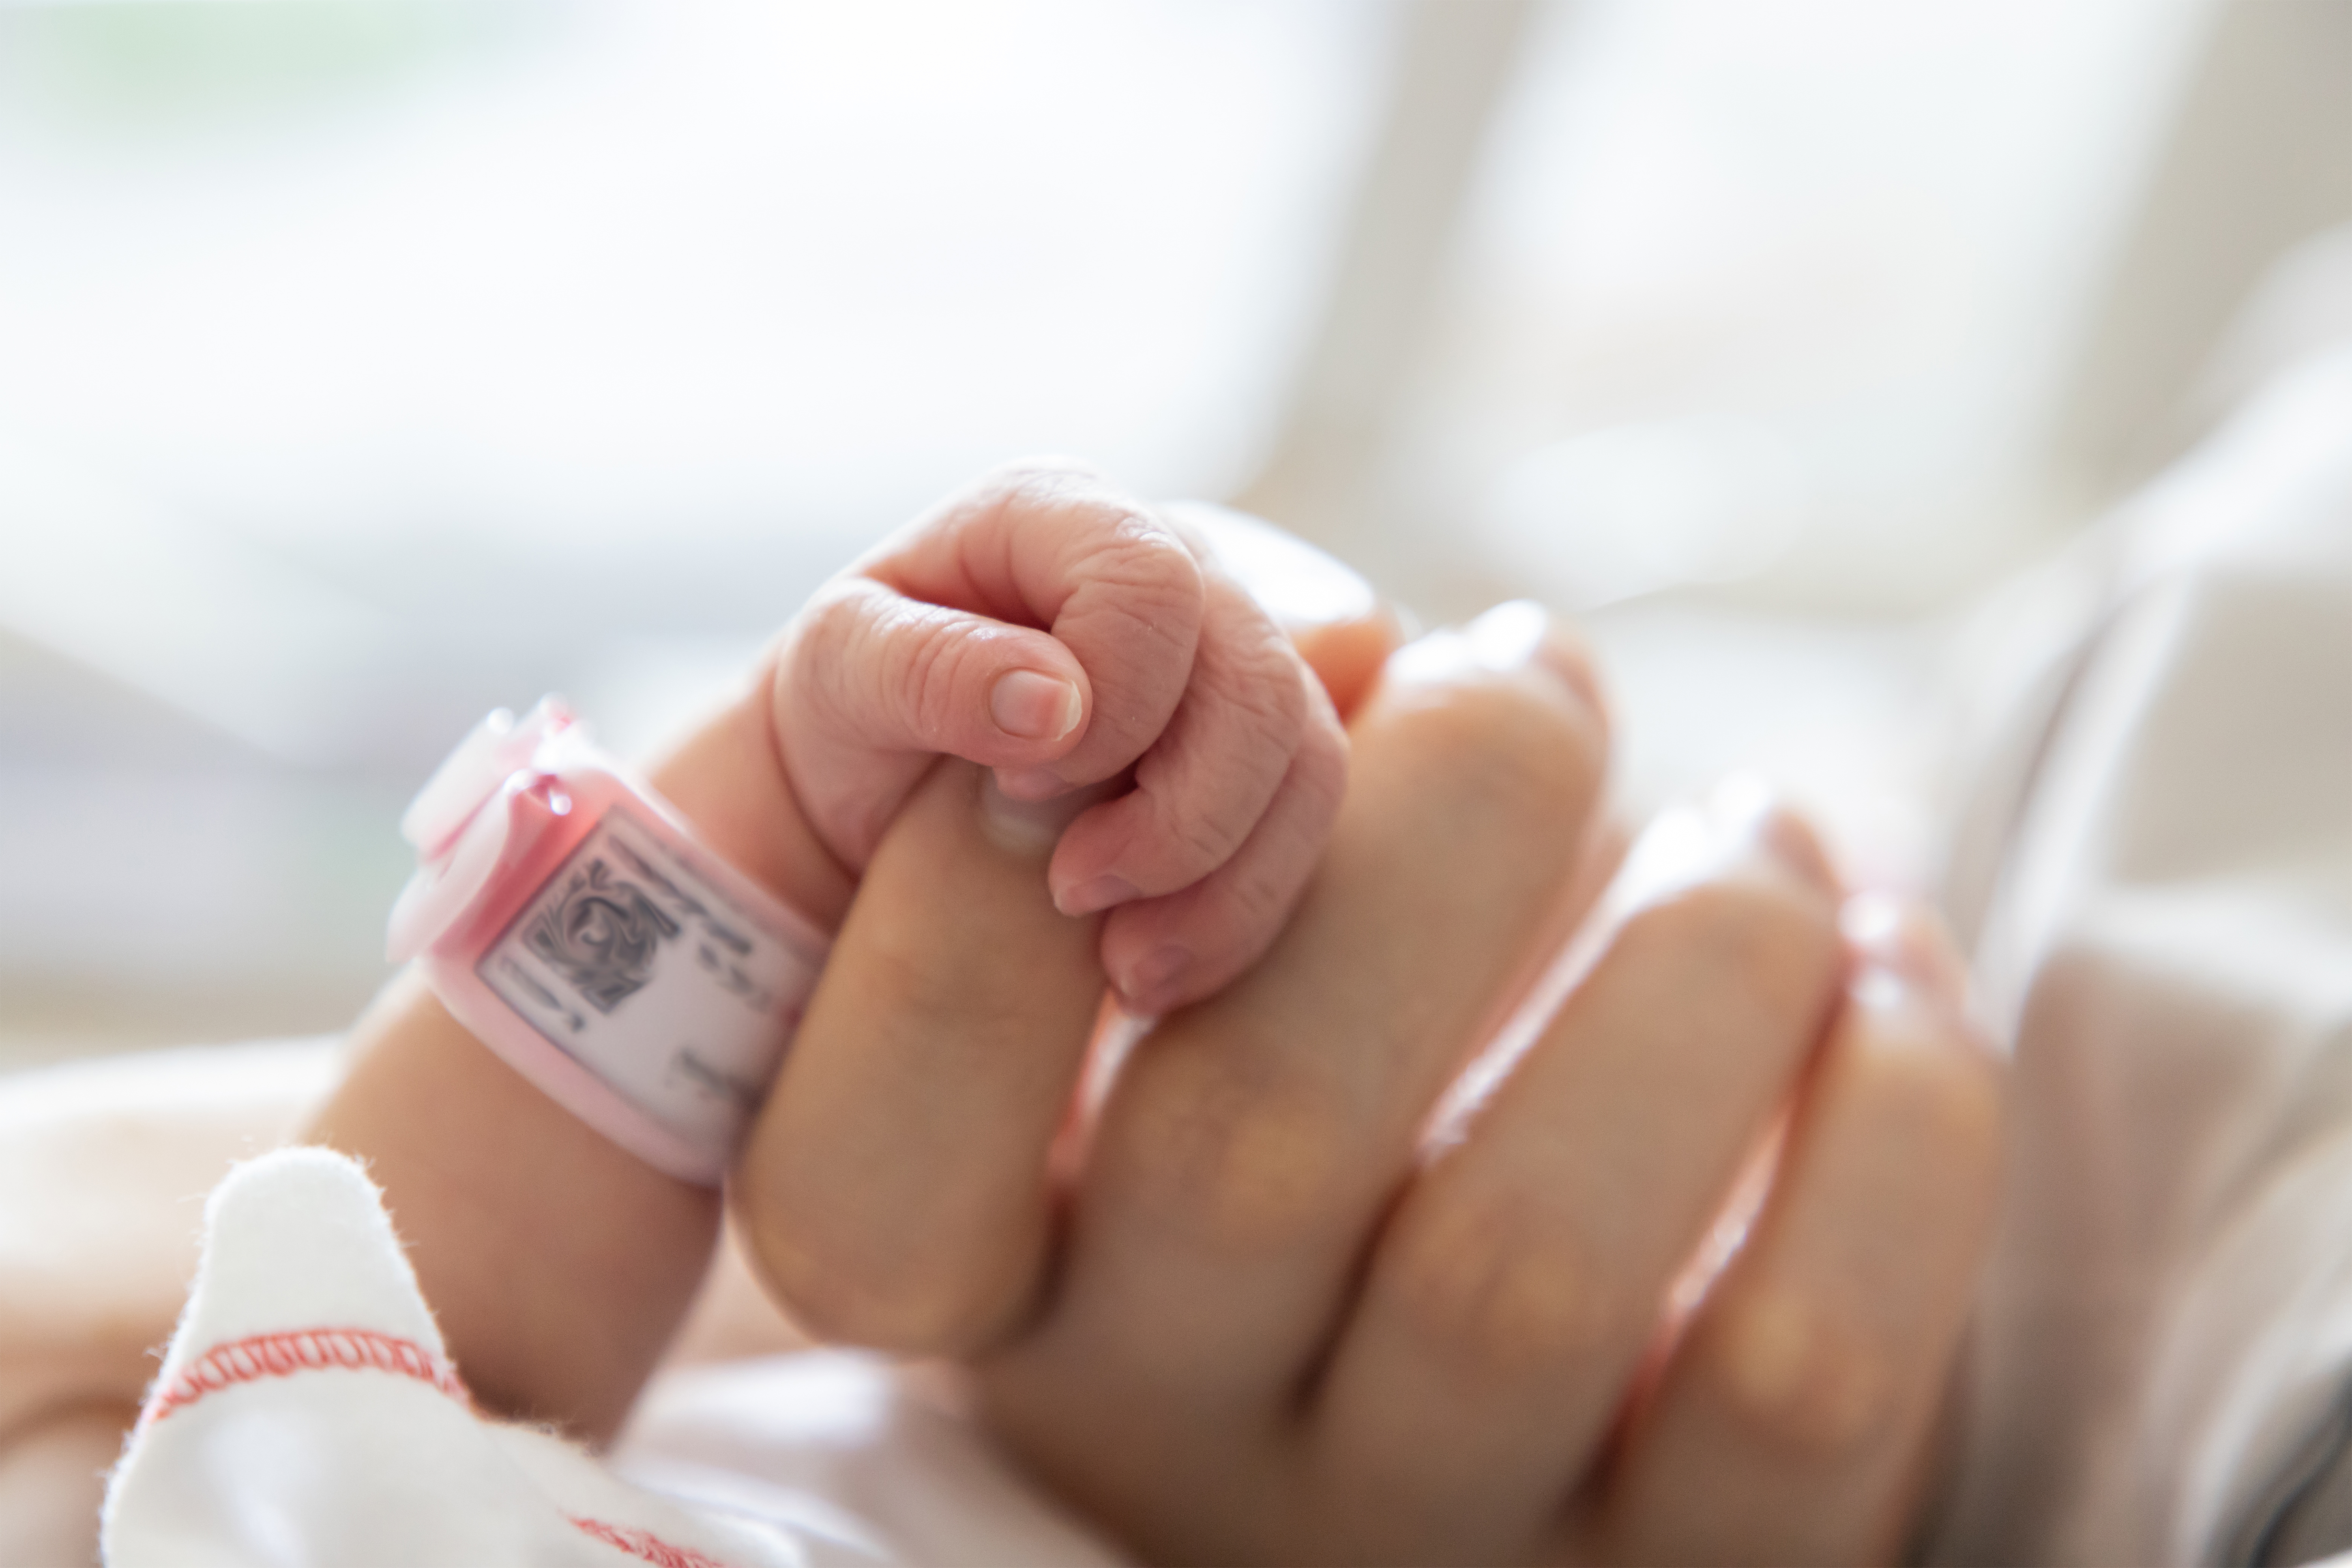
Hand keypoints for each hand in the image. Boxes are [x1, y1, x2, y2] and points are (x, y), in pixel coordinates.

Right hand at [736, 567, 2002, 1563]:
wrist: (1568, 1413)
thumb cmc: (1346, 1109)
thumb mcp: (1192, 1017)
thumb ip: (1200, 842)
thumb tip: (1354, 645)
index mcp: (1016, 1306)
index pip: (868, 1171)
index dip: (971, 911)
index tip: (1144, 701)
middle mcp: (1185, 1445)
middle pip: (1247, 1148)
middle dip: (1430, 823)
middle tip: (1531, 663)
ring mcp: (1429, 1538)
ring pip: (1525, 1263)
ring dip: (1694, 949)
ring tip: (1762, 826)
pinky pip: (1795, 1368)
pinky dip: (1893, 1112)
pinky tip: (1886, 967)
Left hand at [771, 462, 1346, 1013]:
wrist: (871, 789)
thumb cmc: (852, 709)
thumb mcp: (837, 674)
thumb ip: (928, 668)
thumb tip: (1056, 703)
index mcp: (1063, 514)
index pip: (1154, 584)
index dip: (1114, 698)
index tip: (1019, 783)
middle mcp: (1174, 567)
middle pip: (1258, 682)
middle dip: (1180, 815)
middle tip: (1073, 889)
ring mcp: (1232, 660)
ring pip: (1307, 764)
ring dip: (1219, 883)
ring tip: (1117, 963)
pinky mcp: (1262, 755)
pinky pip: (1303, 833)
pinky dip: (1237, 916)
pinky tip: (1149, 968)